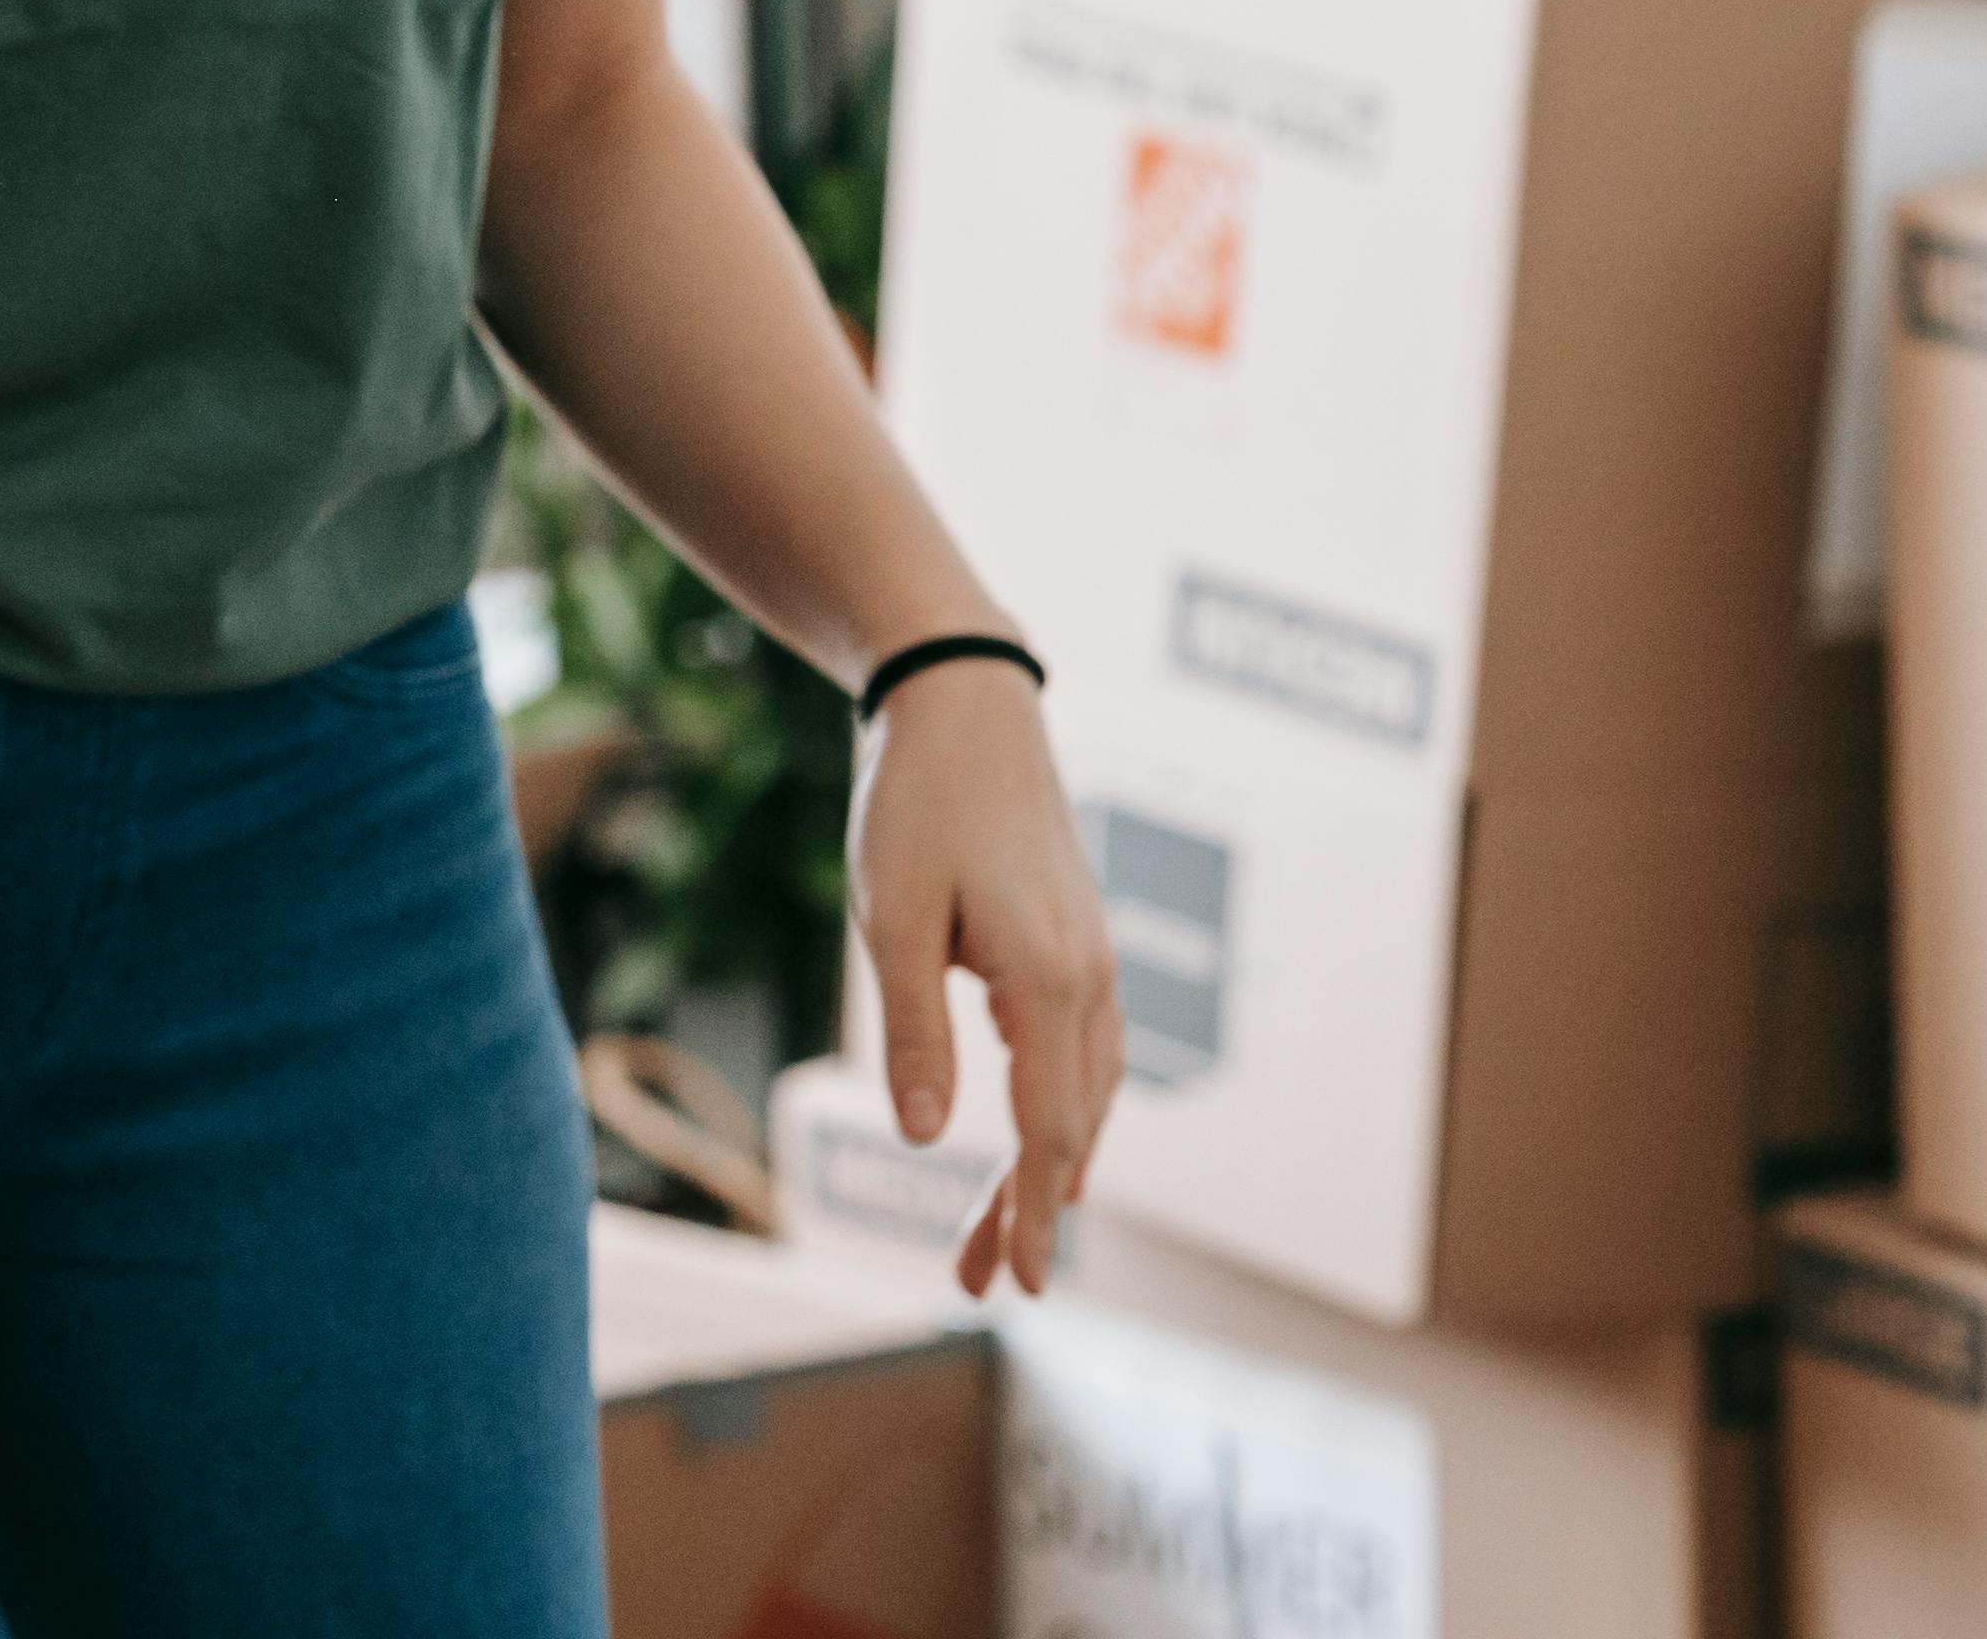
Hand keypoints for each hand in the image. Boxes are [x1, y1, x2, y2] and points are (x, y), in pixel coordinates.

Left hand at [851, 658, 1119, 1299]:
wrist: (966, 702)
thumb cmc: (916, 803)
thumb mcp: (891, 918)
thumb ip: (912, 1032)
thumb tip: (921, 1139)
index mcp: (1048, 983)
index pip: (1047, 1132)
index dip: (1027, 1214)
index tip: (1013, 1285)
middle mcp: (1091, 981)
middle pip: (1071, 1130)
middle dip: (1029, 1212)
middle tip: (979, 1283)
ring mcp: (1095, 962)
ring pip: (1088, 1097)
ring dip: (1047, 1170)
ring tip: (993, 1233)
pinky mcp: (1080, 945)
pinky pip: (1089, 1056)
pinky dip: (1066, 1114)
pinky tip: (1040, 1142)